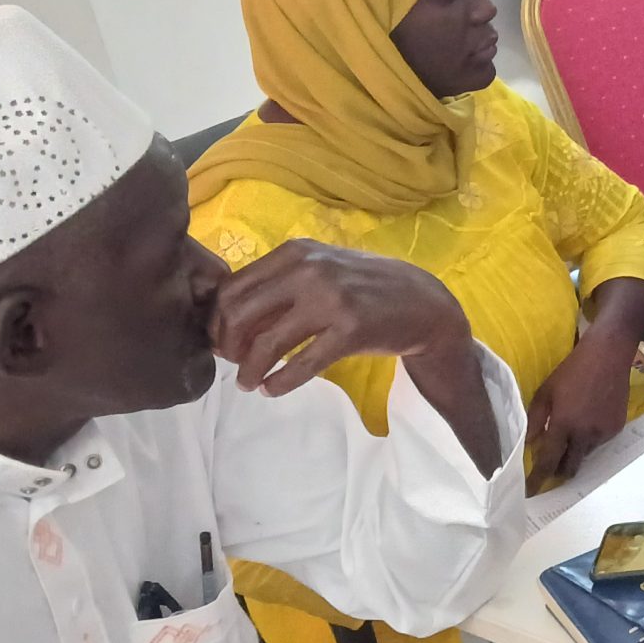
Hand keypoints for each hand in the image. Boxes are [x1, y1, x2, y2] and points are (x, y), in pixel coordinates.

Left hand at [212, 239, 469, 395]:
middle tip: (234, 365)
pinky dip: (280, 383)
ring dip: (249, 370)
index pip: (233, 287)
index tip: (223, 342)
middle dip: (229, 347)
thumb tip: (227, 316)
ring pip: (266, 343)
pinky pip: (301, 364)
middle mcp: (309, 270)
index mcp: (295, 252)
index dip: (218, 321)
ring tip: (249, 384)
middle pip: (240, 314)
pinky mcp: (350, 330)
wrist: (425, 304)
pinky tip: (272, 390)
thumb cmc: (365, 288)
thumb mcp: (321, 269)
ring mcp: (331, 300)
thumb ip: (280, 282)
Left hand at [526, 339, 632, 489]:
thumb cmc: (572, 370)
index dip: (539, 478)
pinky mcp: (617, 428)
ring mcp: (604, 432)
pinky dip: (590, 439)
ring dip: (575, 451)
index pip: (548, 461)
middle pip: (571, 467)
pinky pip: (599, 443)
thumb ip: (535, 421)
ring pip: (585, 454)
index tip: (531, 492)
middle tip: (551, 467)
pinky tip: (589, 419)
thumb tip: (528, 446)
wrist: (609, 355)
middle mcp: (585, 433)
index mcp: (564, 424)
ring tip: (573, 430)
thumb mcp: (545, 392)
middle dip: (559, 471)